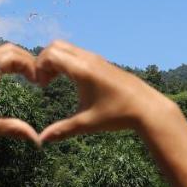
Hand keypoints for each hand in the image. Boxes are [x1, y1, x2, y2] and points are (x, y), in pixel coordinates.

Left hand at [0, 43, 41, 145]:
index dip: (30, 66)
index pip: (13, 58)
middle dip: (27, 59)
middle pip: (9, 49)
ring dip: (17, 58)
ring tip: (29, 75)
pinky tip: (14, 75)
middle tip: (38, 76)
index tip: (39, 82)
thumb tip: (38, 140)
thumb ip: (15, 129)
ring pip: (0, 51)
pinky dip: (7, 60)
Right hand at [35, 39, 175, 142]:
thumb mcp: (87, 123)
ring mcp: (95, 58)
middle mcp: (88, 59)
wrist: (147, 107)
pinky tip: (69, 82)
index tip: (41, 86)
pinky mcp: (100, 62)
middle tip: (43, 82)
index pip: (51, 55)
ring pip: (66, 48)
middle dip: (43, 61)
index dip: (39, 67)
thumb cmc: (117, 115)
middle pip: (55, 46)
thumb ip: (62, 130)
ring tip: (52, 82)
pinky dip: (66, 61)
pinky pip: (76, 53)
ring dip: (55, 61)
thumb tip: (41, 140)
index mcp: (83, 70)